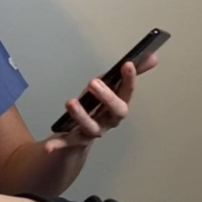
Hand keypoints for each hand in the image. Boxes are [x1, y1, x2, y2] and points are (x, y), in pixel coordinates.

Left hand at [44, 54, 158, 152]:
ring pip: (91, 127)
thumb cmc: (98, 106)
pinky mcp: (74, 140)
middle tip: (93, 82)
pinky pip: (68, 144)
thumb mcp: (110, 86)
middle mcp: (109, 120)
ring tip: (70, 102)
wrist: (81, 135)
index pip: (127, 92)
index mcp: (117, 105)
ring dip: (81, 115)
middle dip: (107, 97)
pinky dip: (59, 145)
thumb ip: (130, 72)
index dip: (129, 80)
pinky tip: (48, 147)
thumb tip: (152, 55)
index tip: (127, 64)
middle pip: (115, 112)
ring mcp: (92, 131)